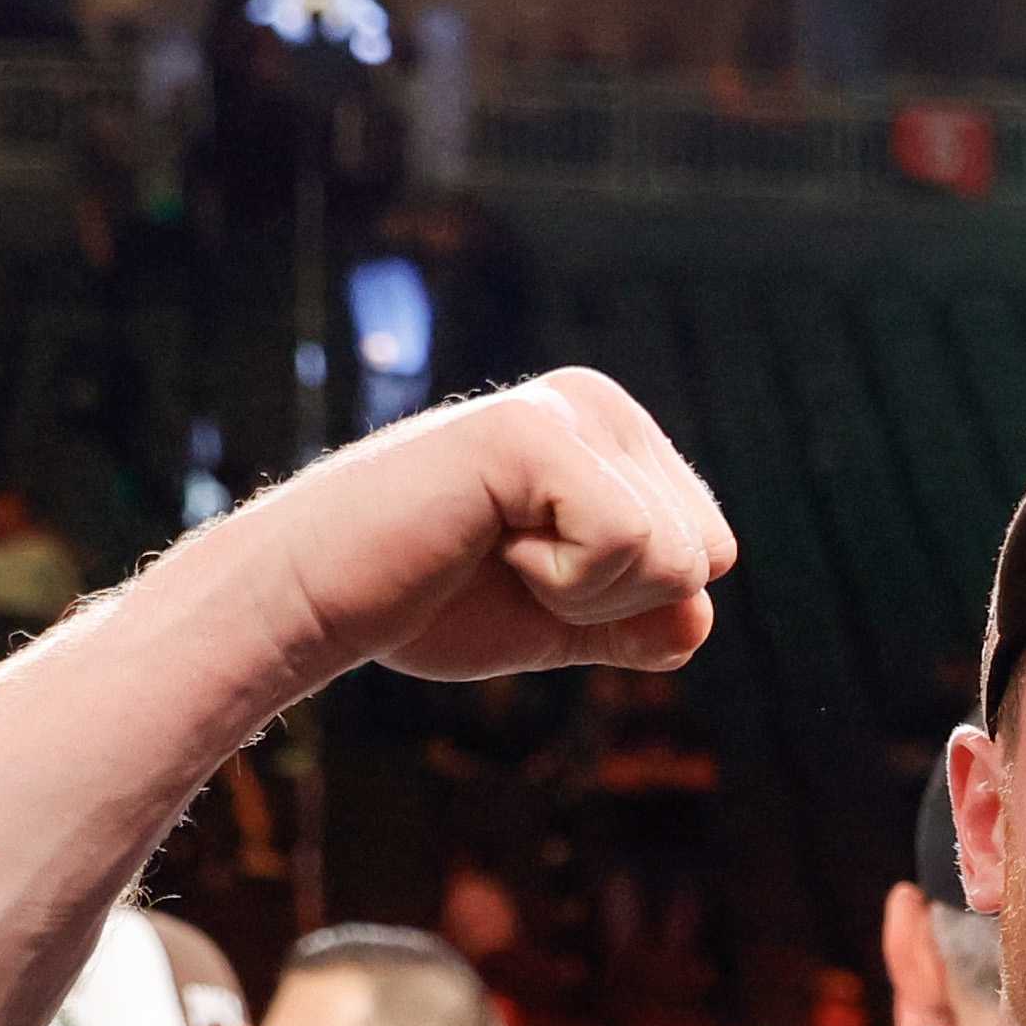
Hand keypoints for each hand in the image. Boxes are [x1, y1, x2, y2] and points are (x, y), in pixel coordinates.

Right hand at [228, 369, 733, 688]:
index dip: (630, 604)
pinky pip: (626, 548)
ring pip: (678, 558)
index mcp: (616, 436)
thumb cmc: (424, 604)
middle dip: (616, 602)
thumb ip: (639, 621)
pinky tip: (483, 545)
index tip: (536, 577)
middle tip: (509, 569)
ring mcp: (567, 409)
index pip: (712, 554)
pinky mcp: (531, 434)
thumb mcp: (561, 621)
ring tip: (491, 551)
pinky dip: (562, 586)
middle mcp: (600, 404)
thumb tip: (700, 618)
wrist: (314, 601)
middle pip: (708, 554)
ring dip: (583, 595)